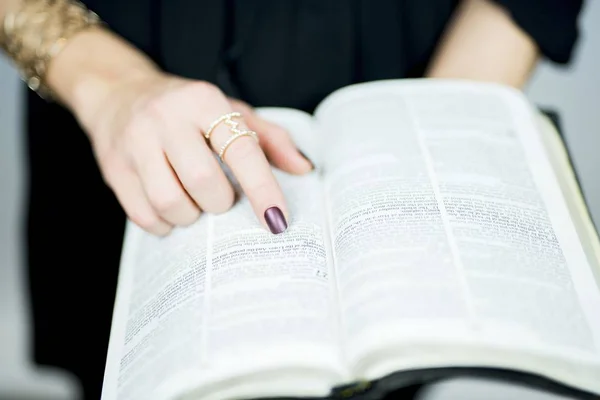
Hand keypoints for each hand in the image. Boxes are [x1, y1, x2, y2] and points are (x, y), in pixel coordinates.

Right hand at [84, 72, 312, 235]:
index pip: (240, 149)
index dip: (262, 189)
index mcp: (204, 101)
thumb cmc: (188, 110)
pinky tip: (172, 211)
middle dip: (220, 203)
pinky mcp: (113, 168)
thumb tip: (303, 169)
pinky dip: (165, 224)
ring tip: (194, 203)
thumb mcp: (231, 111)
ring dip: (191, 216)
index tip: (278, 220)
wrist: (119, 93)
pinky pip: (144, 216)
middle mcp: (166, 118)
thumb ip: (270, 138)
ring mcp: (135, 143)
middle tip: (220, 198)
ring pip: (171, 203)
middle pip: (204, 182)